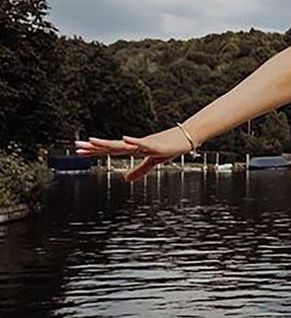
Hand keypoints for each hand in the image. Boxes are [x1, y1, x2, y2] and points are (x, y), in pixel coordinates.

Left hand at [74, 127, 193, 181]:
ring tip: (92, 141)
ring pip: (122, 144)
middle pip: (111, 147)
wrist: (186, 137)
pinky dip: (133, 140)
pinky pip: (142, 142)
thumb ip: (139, 170)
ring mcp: (144, 143)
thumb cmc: (170, 147)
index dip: (95, 151)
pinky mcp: (155, 144)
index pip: (110, 150)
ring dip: (107, 143)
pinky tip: (124, 138)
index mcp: (133, 149)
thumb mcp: (153, 162)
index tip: (79, 151)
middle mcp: (135, 144)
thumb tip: (126, 180)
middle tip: (76, 146)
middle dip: (94, 147)